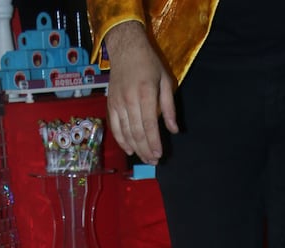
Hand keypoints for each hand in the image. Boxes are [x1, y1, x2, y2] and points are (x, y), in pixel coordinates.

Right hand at [104, 21, 177, 163]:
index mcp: (146, 93)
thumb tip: (174, 130)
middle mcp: (130, 100)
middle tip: (154, 161)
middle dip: (146, 150)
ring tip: (145, 158)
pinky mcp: (111, 105)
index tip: (159, 154)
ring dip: (136, 149)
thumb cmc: (149, 63)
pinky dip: (122, 141)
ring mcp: (118, 103)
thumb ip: (169, 107)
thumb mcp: (165, 81)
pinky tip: (129, 150)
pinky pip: (115, 128)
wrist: (125, 48)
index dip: (154, 142)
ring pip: (126, 133)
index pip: (149, 125)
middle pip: (137, 133)